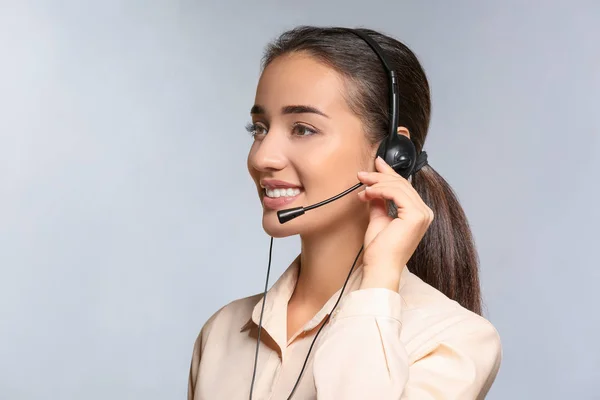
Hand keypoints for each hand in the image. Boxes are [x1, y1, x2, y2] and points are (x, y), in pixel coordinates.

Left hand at [356, 156, 433, 290]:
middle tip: (362, 174)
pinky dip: (379, 190)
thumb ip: (379, 202)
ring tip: (361, 185)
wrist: (380, 267)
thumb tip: (374, 188)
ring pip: (398, 186)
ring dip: (376, 182)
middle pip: (402, 184)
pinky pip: (396, 193)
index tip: (376, 164)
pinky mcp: (415, 216)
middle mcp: (424, 213)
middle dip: (379, 176)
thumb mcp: (378, 219)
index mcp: (418, 214)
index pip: (404, 188)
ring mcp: (422, 214)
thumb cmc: (380, 250)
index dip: (389, 173)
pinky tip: (367, 193)